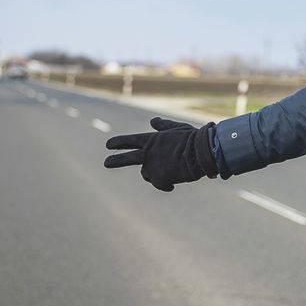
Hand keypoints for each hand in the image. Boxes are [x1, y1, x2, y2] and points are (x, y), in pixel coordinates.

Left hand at [104, 117, 218, 191]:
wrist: (199, 152)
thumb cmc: (192, 139)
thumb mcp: (176, 129)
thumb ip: (163, 126)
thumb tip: (153, 120)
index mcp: (151, 140)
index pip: (130, 140)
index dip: (119, 142)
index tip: (108, 145)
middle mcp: (148, 153)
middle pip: (126, 158)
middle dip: (115, 160)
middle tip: (106, 162)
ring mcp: (151, 166)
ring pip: (147, 174)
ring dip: (156, 175)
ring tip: (171, 171)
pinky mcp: (158, 178)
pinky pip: (160, 184)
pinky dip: (166, 185)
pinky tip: (174, 183)